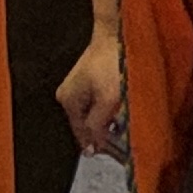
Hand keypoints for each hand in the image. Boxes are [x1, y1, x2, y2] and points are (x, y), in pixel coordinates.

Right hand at [58, 28, 124, 154]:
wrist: (117, 36)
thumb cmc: (113, 66)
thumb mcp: (108, 101)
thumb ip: (97, 126)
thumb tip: (91, 148)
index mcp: (67, 101)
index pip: (81, 135)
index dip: (100, 147)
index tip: (119, 157)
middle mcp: (66, 96)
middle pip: (86, 126)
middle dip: (104, 135)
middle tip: (125, 146)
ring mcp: (74, 89)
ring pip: (92, 116)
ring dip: (107, 124)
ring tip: (126, 131)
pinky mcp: (85, 82)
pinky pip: (95, 105)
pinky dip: (107, 112)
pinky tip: (120, 115)